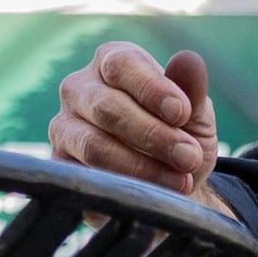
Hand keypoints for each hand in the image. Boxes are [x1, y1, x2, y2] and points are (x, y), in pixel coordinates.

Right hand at [52, 42, 218, 199]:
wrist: (171, 185)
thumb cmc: (180, 138)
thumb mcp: (196, 115)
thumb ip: (192, 91)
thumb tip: (189, 60)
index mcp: (112, 62)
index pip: (121, 65)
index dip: (151, 89)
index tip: (182, 114)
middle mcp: (79, 89)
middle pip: (106, 107)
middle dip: (152, 135)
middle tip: (189, 157)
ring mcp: (64, 128)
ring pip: (94, 145)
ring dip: (141, 167)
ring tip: (181, 181)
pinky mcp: (61, 166)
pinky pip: (86, 178)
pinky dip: (123, 189)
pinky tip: (151, 196)